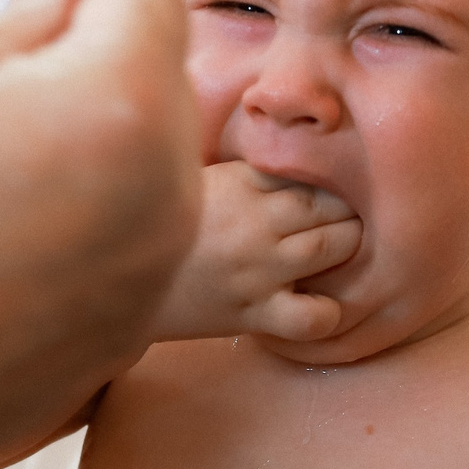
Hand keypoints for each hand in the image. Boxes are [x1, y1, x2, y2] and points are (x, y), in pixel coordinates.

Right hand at [0, 0, 198, 468]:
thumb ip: (21, 23)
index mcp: (120, 102)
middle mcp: (168, 186)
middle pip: (162, 74)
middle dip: (110, 38)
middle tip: (38, 28)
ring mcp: (157, 265)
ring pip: (153, 159)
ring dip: (103, 123)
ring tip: (11, 127)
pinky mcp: (131, 324)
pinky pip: (132, 234)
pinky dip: (93, 202)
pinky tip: (13, 209)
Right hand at [151, 161, 359, 341]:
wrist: (119, 283)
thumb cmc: (164, 229)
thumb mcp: (203, 182)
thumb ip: (249, 173)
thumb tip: (293, 152)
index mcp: (240, 182)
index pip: (306, 174)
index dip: (330, 181)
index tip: (337, 188)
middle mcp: (254, 222)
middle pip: (327, 206)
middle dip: (346, 211)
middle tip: (349, 218)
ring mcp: (257, 269)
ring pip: (329, 247)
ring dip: (347, 245)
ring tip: (344, 247)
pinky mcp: (254, 312)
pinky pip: (311, 316)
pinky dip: (327, 312)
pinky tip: (323, 303)